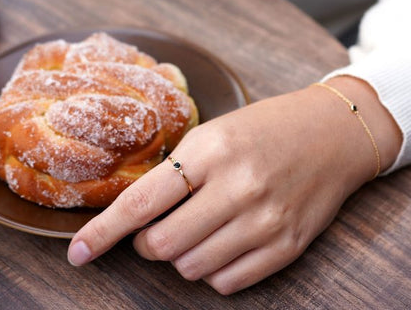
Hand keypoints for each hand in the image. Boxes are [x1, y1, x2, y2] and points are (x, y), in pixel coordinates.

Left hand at [68, 77, 401, 294]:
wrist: (332, 133)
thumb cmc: (265, 127)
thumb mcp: (215, 132)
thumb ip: (177, 171)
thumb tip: (134, 216)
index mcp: (211, 150)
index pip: (142, 203)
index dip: (103, 233)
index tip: (78, 254)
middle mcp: (237, 187)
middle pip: (162, 245)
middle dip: (148, 244)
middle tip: (157, 227)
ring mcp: (264, 220)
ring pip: (191, 269)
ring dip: (182, 256)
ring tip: (198, 228)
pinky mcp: (285, 247)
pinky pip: (226, 283)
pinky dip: (213, 270)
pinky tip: (224, 241)